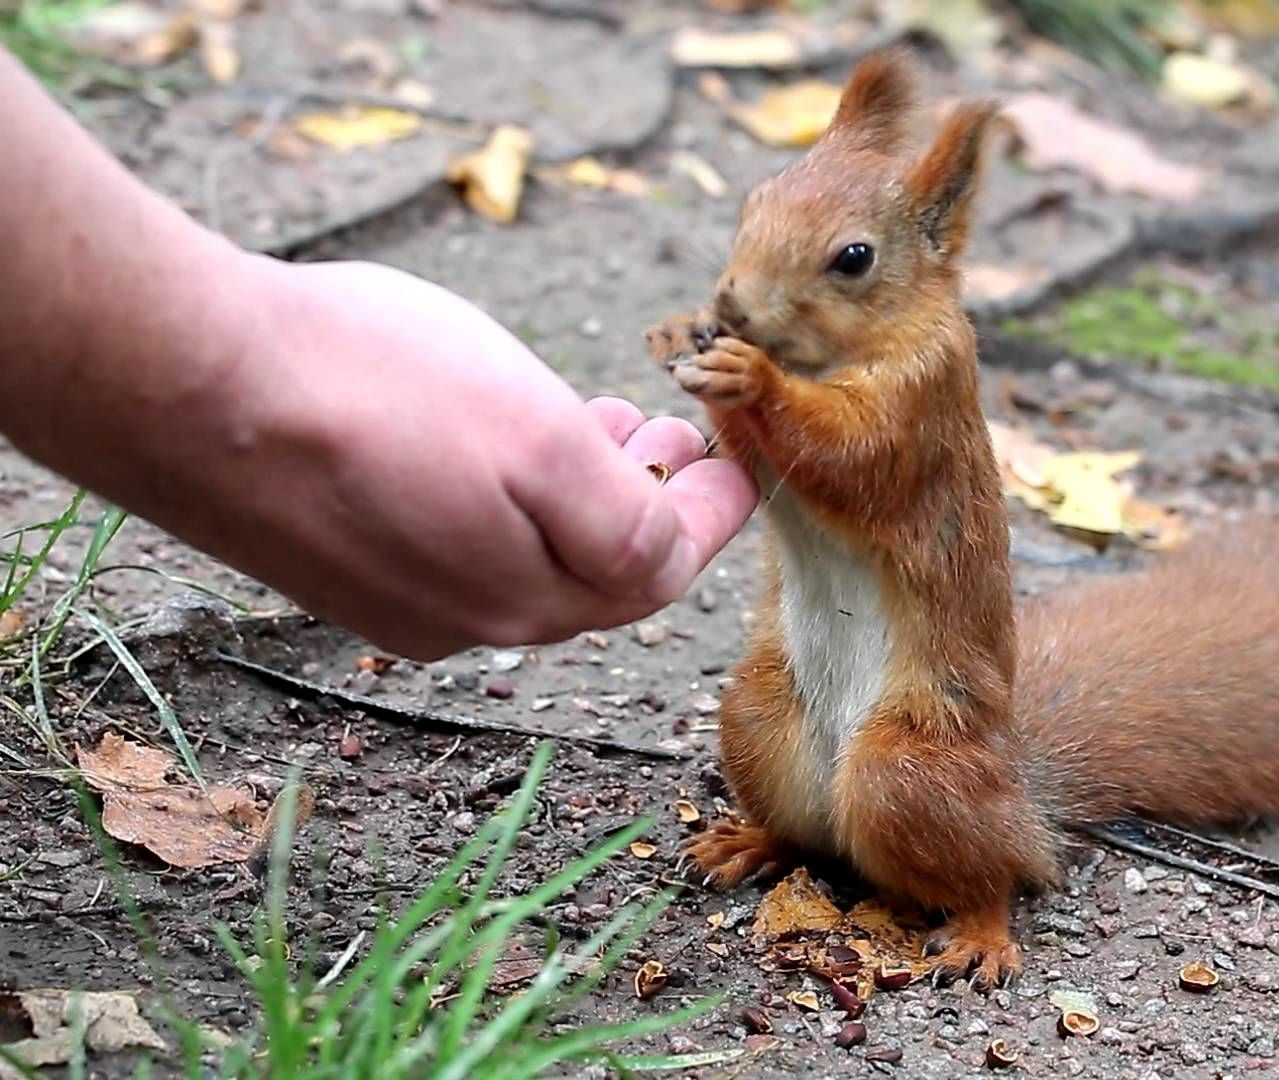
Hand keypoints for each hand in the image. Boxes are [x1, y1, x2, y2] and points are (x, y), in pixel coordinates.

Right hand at [168, 256, 757, 659]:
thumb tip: (668, 547)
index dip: (711, 512)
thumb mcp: (534, 437)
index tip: (742, 460)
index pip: (658, 572)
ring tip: (600, 419)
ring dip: (582, 494)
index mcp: (532, 599)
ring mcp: (399, 601)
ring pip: (529, 558)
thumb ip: (623, 513)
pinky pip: (462, 546)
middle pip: (598, 574)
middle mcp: (470, 621)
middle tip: (670, 429)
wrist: (180, 382)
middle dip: (651, 500)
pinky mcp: (341, 566)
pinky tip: (498, 441)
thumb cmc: (367, 392)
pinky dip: (510, 498)